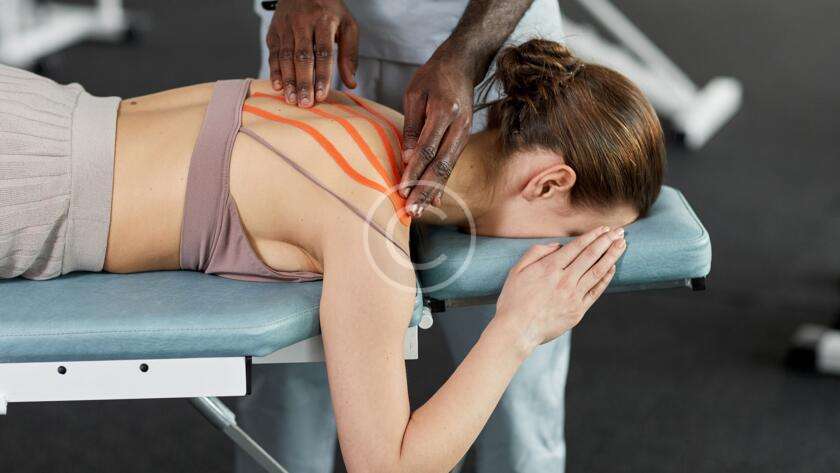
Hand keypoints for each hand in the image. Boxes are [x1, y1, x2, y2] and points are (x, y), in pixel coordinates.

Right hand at [266, 0, 357, 107]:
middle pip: (303, 57)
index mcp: (324, 20)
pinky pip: (273, 53)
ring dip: (288, 80)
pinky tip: (278, 86)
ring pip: (286, 56)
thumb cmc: (330, 11)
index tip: (322, 95)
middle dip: (304, 82)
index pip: (324, 52)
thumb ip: (350, 54)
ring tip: (292, 99)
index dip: (322, 75)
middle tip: (305, 103)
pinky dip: (275, 71)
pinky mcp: (274, 31)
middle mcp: (303, 22)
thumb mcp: (348, 25)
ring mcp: (286, 26)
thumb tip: (351, 83)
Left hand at [399, 53, 475, 216]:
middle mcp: (459, 126)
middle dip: (424, 190)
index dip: (414, 171)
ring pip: (448, 168)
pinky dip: (441, 183)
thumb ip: (411, 126)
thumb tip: (407, 158)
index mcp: (444, 111)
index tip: (402, 189)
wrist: (461, 65)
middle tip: (412, 211)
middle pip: (441, 164)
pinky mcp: (463, 139)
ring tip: (419, 212)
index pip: (427, 148)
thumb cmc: (432, 77)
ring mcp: (464, 133)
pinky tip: (433, 201)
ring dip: (432, 192)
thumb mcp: (414, 94)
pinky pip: (451, 164)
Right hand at [495, 226, 626, 351]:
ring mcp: (572, 296)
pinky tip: (612, 268)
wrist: (517, 330)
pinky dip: (605, 278)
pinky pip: (595, 291)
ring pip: (597, 272)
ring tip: (622, 245)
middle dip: (607, 241)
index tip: (604, 228)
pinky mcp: (577, 311)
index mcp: (549, 268)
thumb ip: (536, 253)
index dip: (592, 236)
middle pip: (590, 256)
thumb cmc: (513, 300)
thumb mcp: (517, 271)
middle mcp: (564, 280)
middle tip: (619, 232)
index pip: (577, 247)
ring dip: (611, 256)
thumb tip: (557, 245)